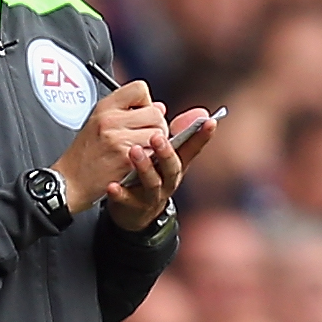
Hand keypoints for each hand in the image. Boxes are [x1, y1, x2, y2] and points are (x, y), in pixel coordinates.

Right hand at [55, 80, 168, 214]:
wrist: (69, 183)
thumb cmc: (83, 156)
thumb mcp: (98, 123)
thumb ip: (128, 111)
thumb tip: (159, 107)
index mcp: (104, 108)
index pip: (140, 89)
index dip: (145, 102)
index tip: (138, 115)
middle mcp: (110, 120)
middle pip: (155, 113)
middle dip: (155, 126)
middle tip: (142, 138)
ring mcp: (118, 139)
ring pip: (158, 134)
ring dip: (155, 145)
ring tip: (138, 151)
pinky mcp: (126, 159)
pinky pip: (154, 153)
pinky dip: (150, 160)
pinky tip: (135, 163)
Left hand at [105, 108, 216, 231]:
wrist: (133, 211)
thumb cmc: (148, 175)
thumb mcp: (163, 154)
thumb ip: (173, 131)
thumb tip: (180, 109)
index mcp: (176, 164)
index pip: (192, 148)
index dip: (202, 136)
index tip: (209, 122)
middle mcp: (168, 180)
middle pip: (172, 167)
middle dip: (166, 152)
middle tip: (157, 136)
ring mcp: (152, 194)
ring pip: (152, 183)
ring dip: (145, 167)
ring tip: (134, 151)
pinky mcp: (133, 205)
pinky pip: (126, 200)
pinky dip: (120, 193)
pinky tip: (112, 185)